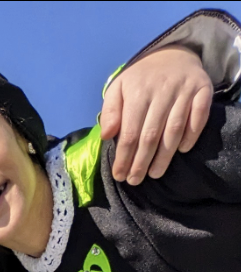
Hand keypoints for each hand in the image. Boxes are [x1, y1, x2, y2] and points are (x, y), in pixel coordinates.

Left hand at [102, 43, 212, 183]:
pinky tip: (182, 150)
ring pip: (174, 129)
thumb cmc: (140, 79)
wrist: (173, 54)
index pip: (129, 132)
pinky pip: (199, 116)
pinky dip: (191, 135)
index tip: (119, 175)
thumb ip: (109, 111)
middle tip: (135, 180)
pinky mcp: (203, 90)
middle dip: (141, 162)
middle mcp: (162, 91)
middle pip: (151, 135)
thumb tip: (106, 135)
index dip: (124, 157)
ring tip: (155, 174)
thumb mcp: (118, 88)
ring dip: (165, 156)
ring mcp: (184, 91)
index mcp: (138, 92)